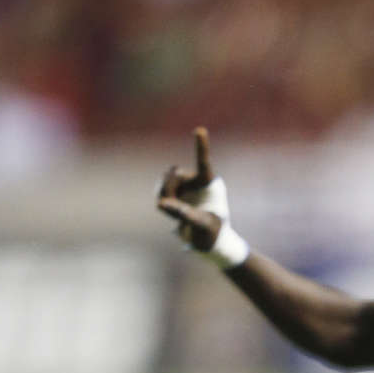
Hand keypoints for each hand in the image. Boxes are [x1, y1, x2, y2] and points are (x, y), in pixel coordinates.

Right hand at [156, 126, 223, 251]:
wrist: (209, 241)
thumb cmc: (212, 233)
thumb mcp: (201, 225)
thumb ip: (184, 214)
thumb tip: (162, 203)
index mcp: (209, 183)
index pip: (203, 162)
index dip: (201, 146)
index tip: (200, 130)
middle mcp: (195, 179)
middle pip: (173, 176)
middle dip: (169, 191)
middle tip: (172, 211)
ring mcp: (184, 184)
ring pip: (164, 182)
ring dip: (165, 197)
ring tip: (175, 214)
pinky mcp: (175, 192)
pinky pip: (161, 191)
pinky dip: (163, 202)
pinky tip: (170, 210)